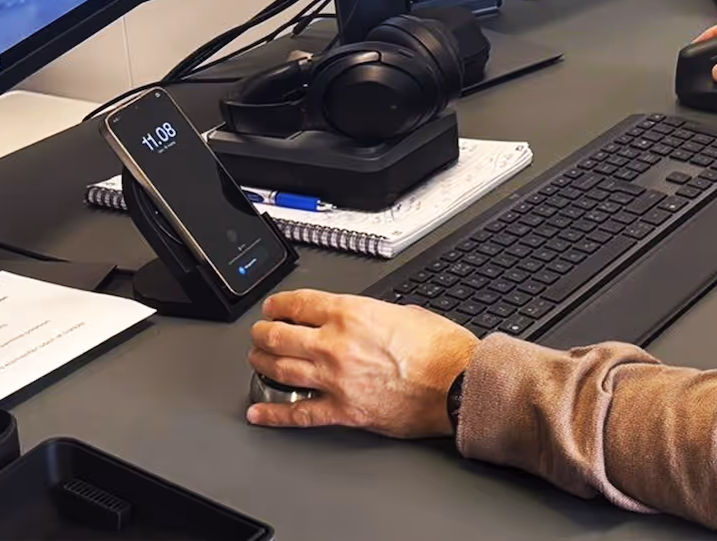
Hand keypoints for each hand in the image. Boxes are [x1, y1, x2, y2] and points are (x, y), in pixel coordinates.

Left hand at [246, 290, 477, 437]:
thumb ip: (372, 313)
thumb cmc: (441, 349)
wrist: (458, 385)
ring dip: (262, 364)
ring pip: (280, 370)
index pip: (297, 303)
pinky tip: (259, 411)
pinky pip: (299, 413)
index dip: (277, 305)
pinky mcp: (344, 411)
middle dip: (262, 333)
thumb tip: (361, 318)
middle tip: (259, 334)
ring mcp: (336, 380)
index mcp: (350, 313)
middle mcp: (335, 344)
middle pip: (278, 336)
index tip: (273, 309)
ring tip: (258, 361)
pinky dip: (274, 413)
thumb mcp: (404, 311)